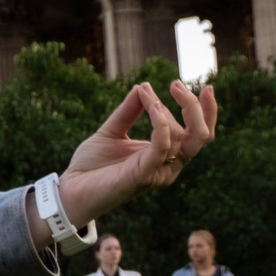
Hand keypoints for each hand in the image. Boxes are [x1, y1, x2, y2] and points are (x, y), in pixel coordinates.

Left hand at [58, 80, 218, 227]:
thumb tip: (142, 85)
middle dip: (195, 107)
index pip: (199, 133)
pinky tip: (151, 106)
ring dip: (163, 110)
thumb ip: (128, 111)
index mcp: (164, 154)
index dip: (206, 110)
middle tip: (175, 84)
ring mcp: (158, 172)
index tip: (198, 85)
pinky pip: (162, 148)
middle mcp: (167, 165)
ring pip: (181, 138)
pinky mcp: (143, 176)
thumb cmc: (90, 166)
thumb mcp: (111, 131)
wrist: (70, 191)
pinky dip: (160, 124)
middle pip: (201, 136)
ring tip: (144, 93)